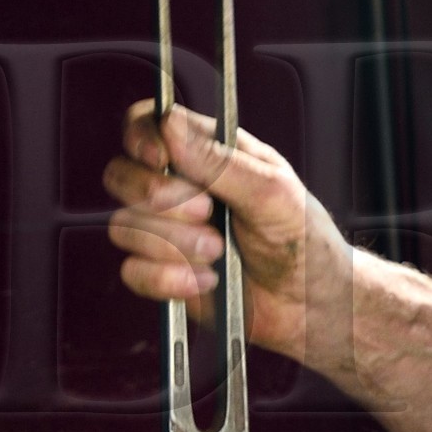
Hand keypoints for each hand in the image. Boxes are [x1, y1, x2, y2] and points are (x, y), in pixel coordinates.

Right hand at [103, 101, 352, 366]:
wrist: (310, 305)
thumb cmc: (302, 240)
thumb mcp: (271, 191)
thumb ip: (218, 160)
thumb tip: (171, 125)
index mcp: (207, 155)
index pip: (148, 126)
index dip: (142, 138)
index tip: (160, 158)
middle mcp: (179, 190)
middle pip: (121, 175)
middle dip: (159, 197)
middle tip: (206, 211)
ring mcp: (166, 234)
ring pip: (124, 226)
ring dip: (173, 243)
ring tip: (217, 252)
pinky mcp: (162, 275)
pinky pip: (133, 272)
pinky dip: (169, 278)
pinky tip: (206, 280)